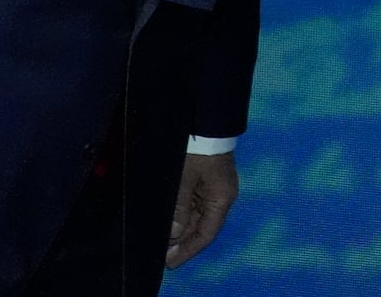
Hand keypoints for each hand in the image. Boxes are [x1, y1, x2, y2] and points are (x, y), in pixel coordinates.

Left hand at [166, 151, 237, 267]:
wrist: (206, 119)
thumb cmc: (197, 149)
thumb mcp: (184, 178)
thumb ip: (179, 207)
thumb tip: (174, 233)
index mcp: (221, 199)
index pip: (206, 234)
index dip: (188, 250)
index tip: (170, 262)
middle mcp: (221, 197)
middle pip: (201, 227)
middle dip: (181, 241)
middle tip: (159, 252)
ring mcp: (214, 188)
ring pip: (196, 216)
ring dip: (180, 228)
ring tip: (161, 239)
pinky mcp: (206, 179)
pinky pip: (194, 204)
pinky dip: (182, 214)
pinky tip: (168, 220)